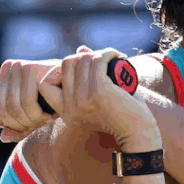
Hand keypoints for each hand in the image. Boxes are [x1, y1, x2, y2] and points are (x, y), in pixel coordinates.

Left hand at [0, 58, 57, 142]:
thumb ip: (17, 130)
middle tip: (37, 123)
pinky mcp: (32, 69)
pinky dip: (39, 114)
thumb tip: (3, 137)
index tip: (20, 123)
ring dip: (31, 120)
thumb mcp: (33, 119)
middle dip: (19, 124)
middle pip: (0, 109)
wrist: (80, 87)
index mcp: (0, 78)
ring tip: (46, 117)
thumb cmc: (55, 102)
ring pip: (12, 108)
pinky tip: (51, 112)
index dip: (0, 121)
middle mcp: (7, 68)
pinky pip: (27, 103)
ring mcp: (19, 67)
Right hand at [39, 46, 159, 149]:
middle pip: (66, 64)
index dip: (59, 71)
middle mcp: (70, 107)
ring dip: (99, 53)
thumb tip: (81, 50)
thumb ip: (86, 78)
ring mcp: (83, 99)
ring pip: (83, 59)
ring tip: (113, 59)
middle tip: (101, 62)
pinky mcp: (99, 90)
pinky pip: (98, 60)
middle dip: (83, 57)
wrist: (138, 134)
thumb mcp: (98, 100)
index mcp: (66, 113)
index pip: (45, 85)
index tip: (80, 71)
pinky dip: (108, 53)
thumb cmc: (122, 117)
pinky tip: (118, 56)